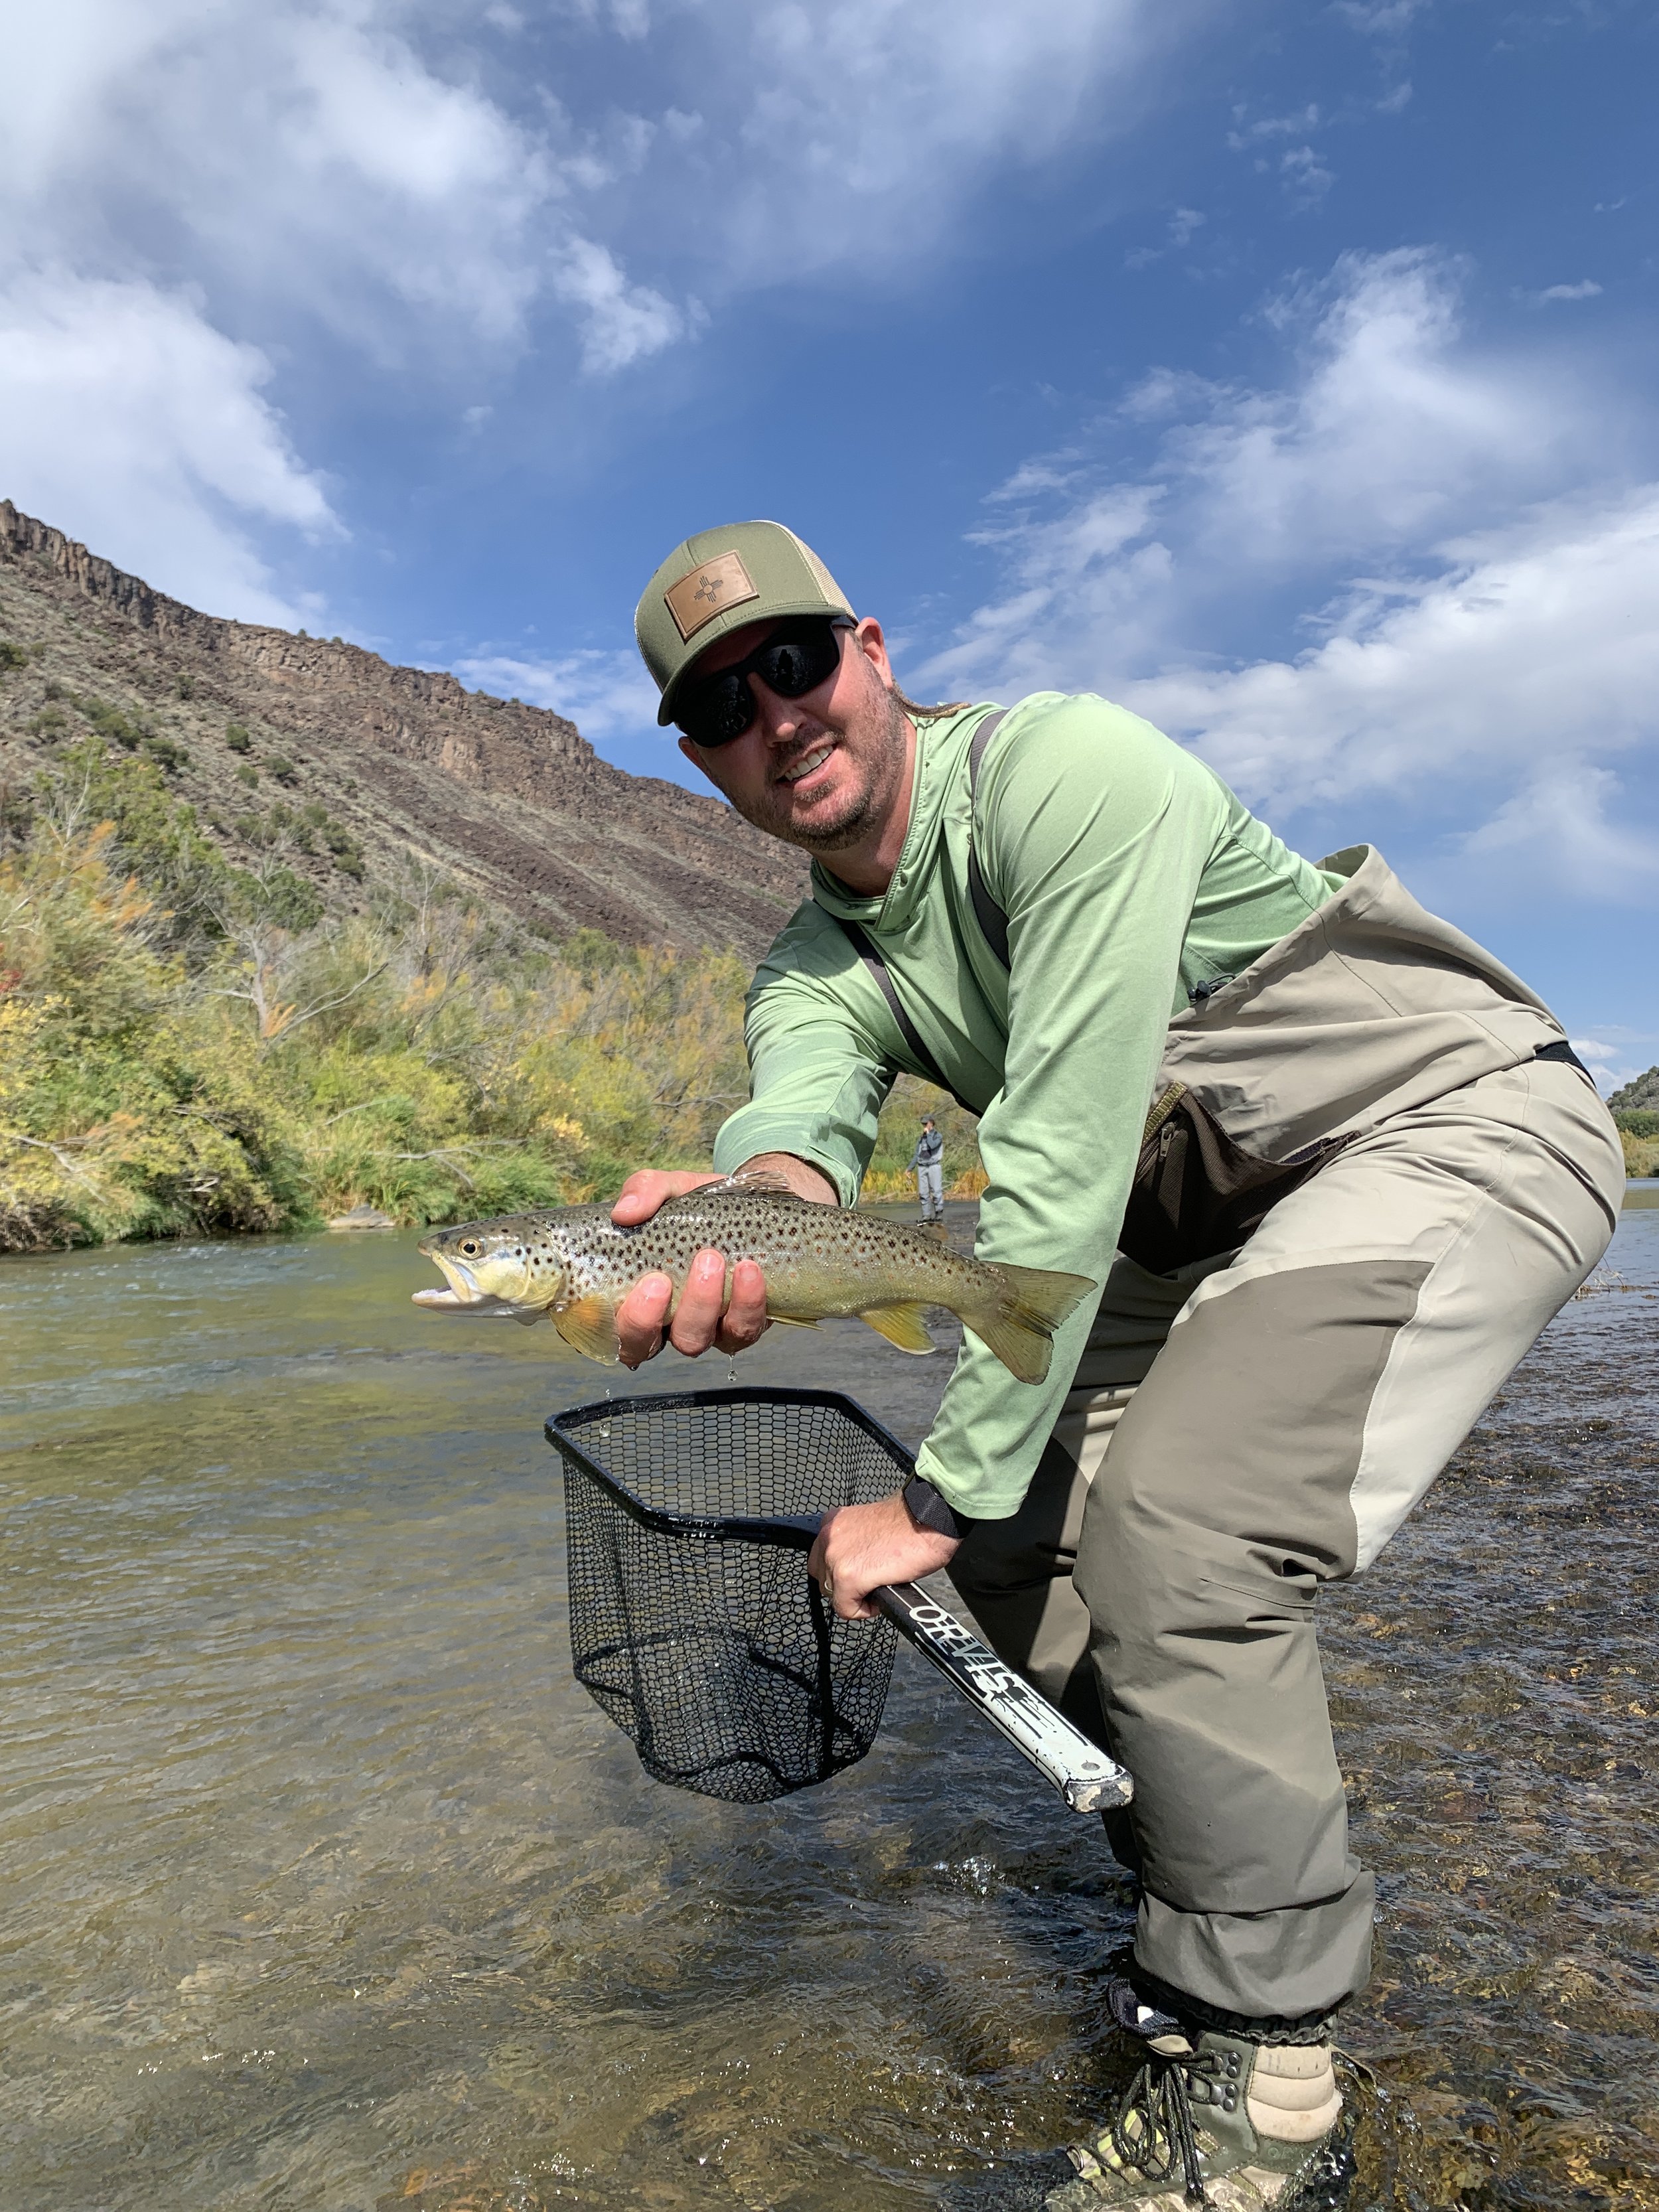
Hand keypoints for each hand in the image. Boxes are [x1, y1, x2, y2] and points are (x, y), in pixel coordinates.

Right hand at [609, 1157, 835, 1370]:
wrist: (754, 1207)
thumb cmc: (698, 1205)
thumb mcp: (671, 1188)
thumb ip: (644, 1191)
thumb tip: (624, 1212)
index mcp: (636, 1296)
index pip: (615, 1330)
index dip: (627, 1322)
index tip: (648, 1283)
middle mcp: (664, 1321)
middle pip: (647, 1347)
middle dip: (651, 1318)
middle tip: (665, 1279)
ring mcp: (705, 1328)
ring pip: (695, 1342)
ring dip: (702, 1304)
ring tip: (712, 1258)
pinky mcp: (744, 1326)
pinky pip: (743, 1330)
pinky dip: (747, 1302)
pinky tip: (749, 1270)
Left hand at [808, 1492, 961, 1620]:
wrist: (929, 1519)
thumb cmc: (910, 1522)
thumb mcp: (869, 1528)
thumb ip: (853, 1544)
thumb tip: (855, 1565)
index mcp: (834, 1521)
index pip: (821, 1559)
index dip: (841, 1573)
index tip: (861, 1575)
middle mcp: (828, 1537)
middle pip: (823, 1579)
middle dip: (845, 1587)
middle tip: (871, 1584)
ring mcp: (836, 1557)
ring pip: (834, 1595)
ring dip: (856, 1597)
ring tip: (880, 1586)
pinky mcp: (849, 1577)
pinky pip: (846, 1609)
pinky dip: (863, 1611)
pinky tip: (881, 1597)